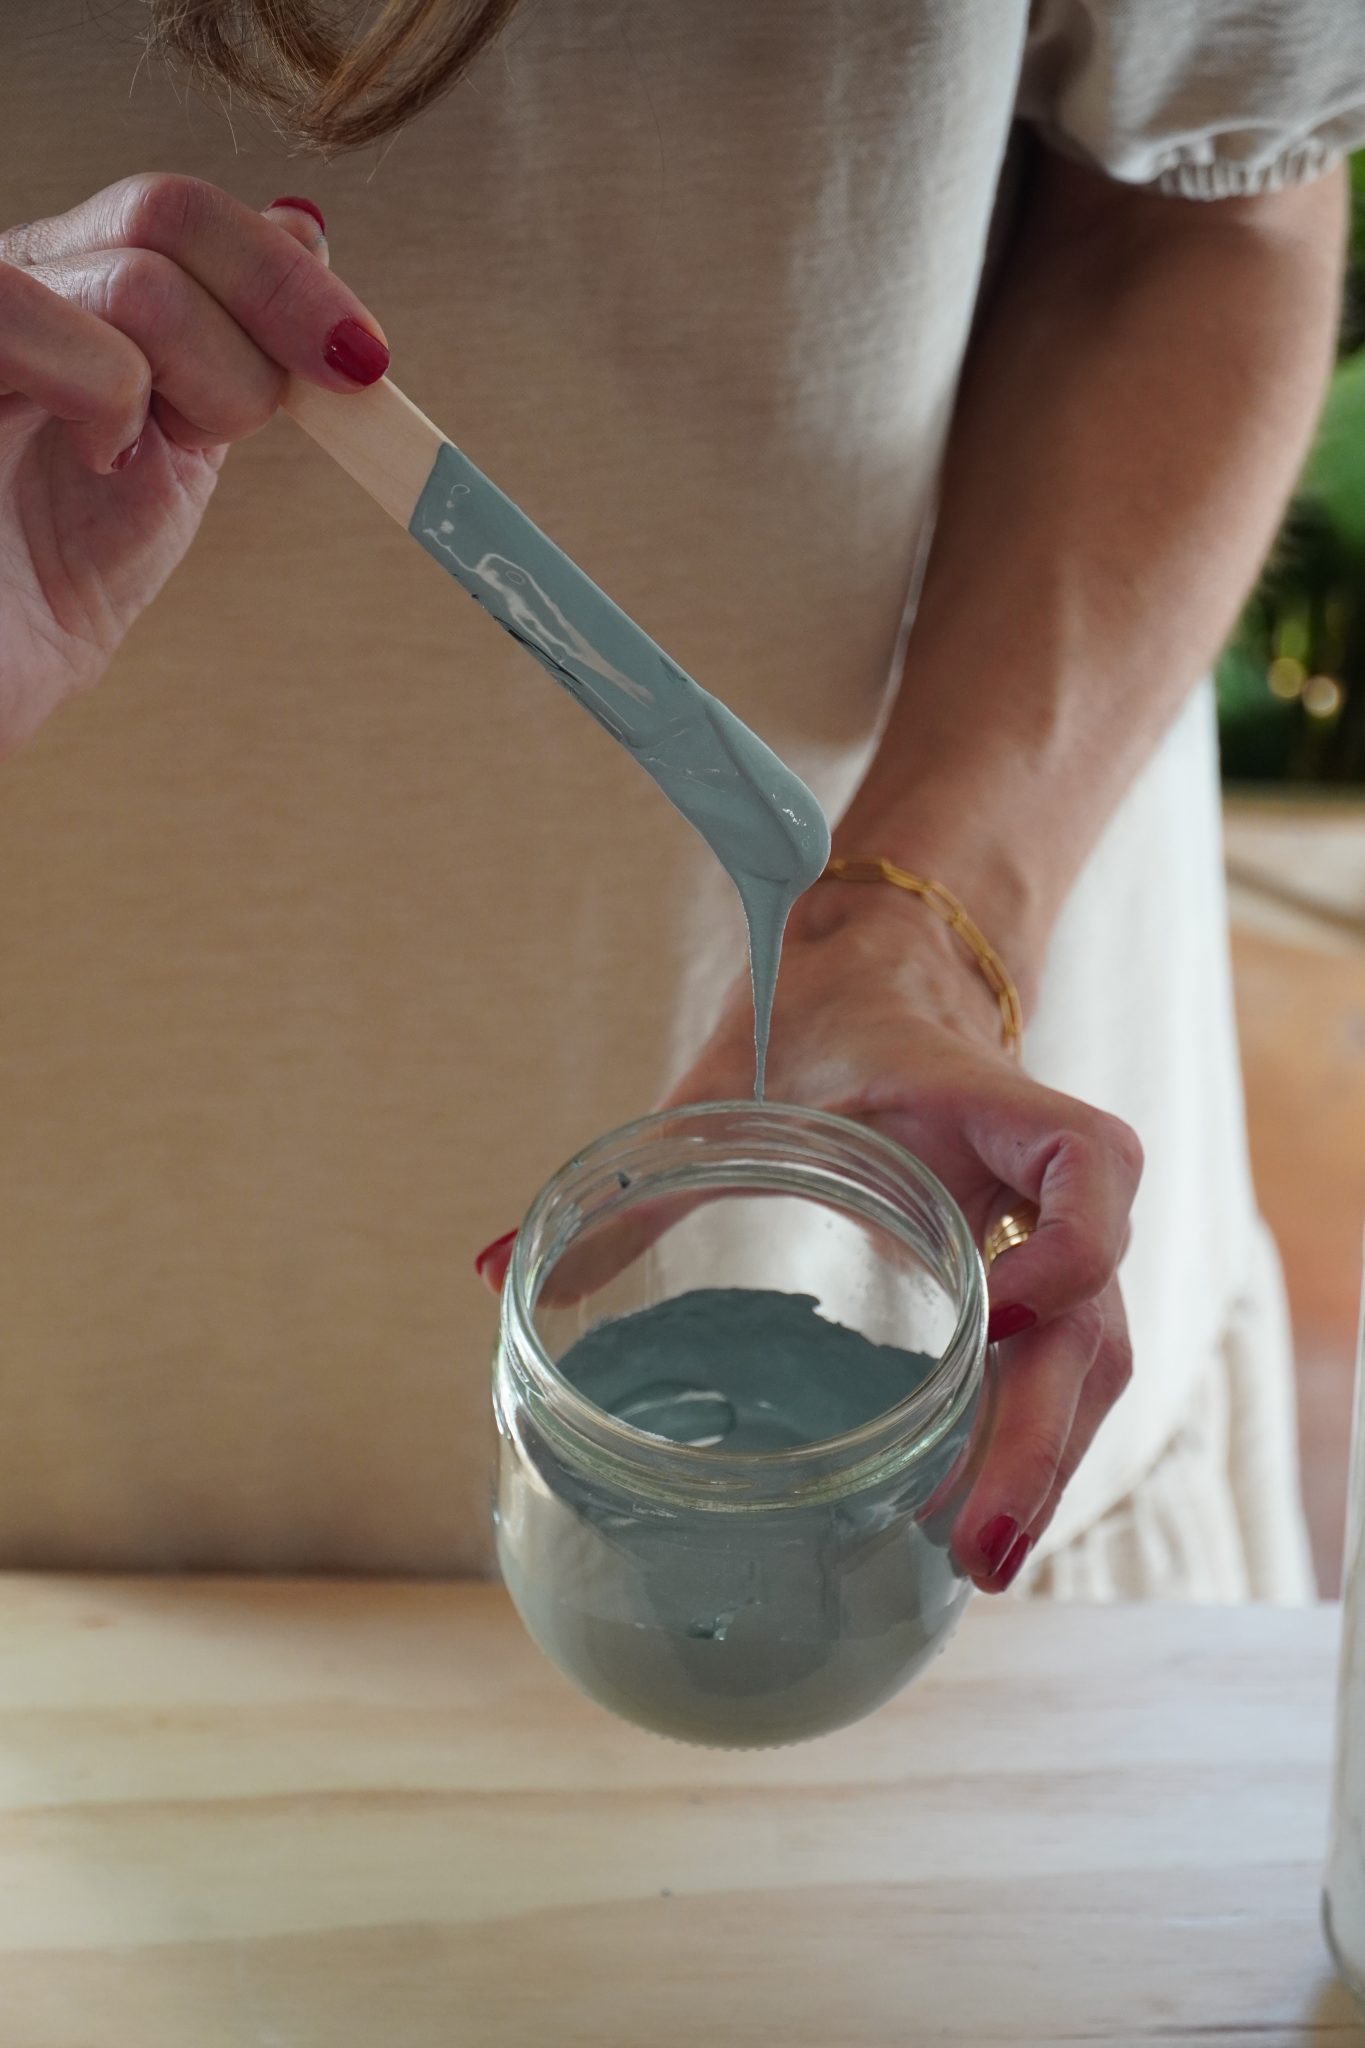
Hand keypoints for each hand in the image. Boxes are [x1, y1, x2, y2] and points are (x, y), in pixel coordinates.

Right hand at [0, 177, 388, 757]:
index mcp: (59, 290)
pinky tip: (94, 462)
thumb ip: (225, 355)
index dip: (282, 272)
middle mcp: (10, 279)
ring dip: (205, 386)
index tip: (363, 360)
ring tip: (146, 464)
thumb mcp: (161, 464)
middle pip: (167, 215)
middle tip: (320, 396)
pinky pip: (36, 315)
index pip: (175, 213)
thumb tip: (306, 236)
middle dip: (275, 316)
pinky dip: (107, 395)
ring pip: (140, 280)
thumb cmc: (35, 597)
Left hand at [662, 880, 1142, 1593]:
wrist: (883, 987)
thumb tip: (491, 1273)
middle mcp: (1040, 1183)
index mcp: (982, 1107)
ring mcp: (1049, 1238)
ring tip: (975, 1565)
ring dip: (1045, 1466)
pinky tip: (971, 1524)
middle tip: (975, 1546)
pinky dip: (1029, 1447)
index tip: (1004, 1307)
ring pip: (1092, 1364)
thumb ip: (632, 1181)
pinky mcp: (1035, 1284)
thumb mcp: (723, 1090)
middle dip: (1042, 1437)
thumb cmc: (812, 1033)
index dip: (1074, 1243)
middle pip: (1094, 1317)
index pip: (1089, 1162)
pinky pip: (1063, 1374)